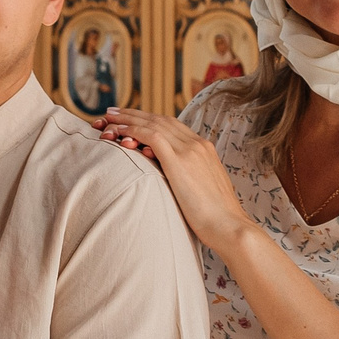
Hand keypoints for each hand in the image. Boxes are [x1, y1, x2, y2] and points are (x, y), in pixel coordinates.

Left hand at [95, 107, 252, 245]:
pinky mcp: (179, 161)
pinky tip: (118, 132)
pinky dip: (133, 131)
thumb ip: (191, 178)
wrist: (229, 226)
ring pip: (153, 124)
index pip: (172, 126)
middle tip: (114, 112)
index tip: (132, 119)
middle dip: (135, 114)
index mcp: (204, 149)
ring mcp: (189, 150)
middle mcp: (198, 144)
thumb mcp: (204, 190)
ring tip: (109, 117)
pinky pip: (151, 136)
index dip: (150, 120)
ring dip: (128, 119)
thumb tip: (178, 182)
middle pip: (161, 120)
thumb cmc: (216, 218)